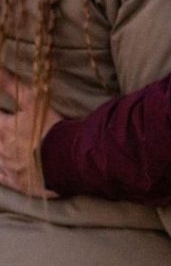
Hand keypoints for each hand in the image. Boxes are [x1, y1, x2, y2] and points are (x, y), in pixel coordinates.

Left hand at [0, 68, 59, 197]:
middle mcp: (2, 148)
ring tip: (10, 150)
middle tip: (10, 133)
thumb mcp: (33, 100)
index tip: (4, 116)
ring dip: (1, 154)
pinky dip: (1, 172)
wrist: (69, 157)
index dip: (1, 117)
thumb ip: (10, 83)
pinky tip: (4, 169)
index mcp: (5, 128)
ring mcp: (9, 167)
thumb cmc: (51, 126)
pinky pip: (2, 178)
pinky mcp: (18, 182)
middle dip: (2, 135)